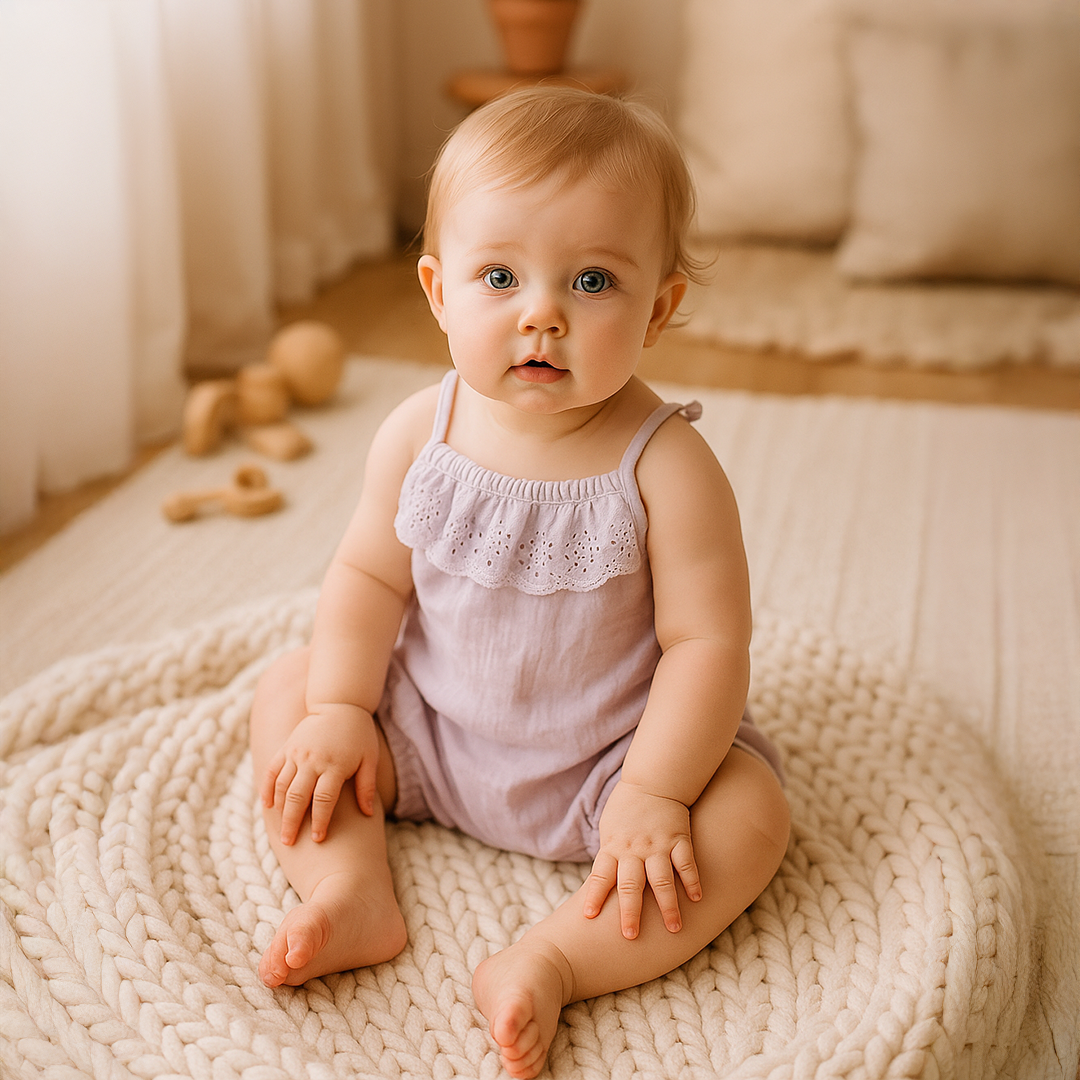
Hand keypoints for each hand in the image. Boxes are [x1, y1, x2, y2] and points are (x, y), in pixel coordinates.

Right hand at [260, 703, 379, 845]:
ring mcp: (296, 753)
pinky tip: (267, 805)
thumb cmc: (359, 734)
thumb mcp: (369, 758)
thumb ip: (367, 786)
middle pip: (298, 797)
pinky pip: (272, 770)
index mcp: (334, 765)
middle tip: (289, 843)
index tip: (318, 839)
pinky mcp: (287, 747)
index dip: (321, 821)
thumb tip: (368, 813)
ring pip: (282, 786)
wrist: (340, 704)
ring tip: (281, 831)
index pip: (324, 799)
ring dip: (280, 810)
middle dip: (293, 822)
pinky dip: (267, 788)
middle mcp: (312, 760)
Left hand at [582, 780, 700, 938]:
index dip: (594, 896)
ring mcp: (657, 845)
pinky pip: (686, 863)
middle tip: (631, 936)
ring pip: (661, 879)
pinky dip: (692, 881)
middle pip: (630, 885)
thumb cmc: (625, 809)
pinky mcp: (679, 839)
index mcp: (612, 847)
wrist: (652, 781)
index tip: (588, 917)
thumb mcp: (608, 830)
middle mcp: (634, 849)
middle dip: (630, 912)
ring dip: (668, 905)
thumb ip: (608, 857)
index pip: (599, 876)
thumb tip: (602, 887)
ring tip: (674, 929)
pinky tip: (697, 898)